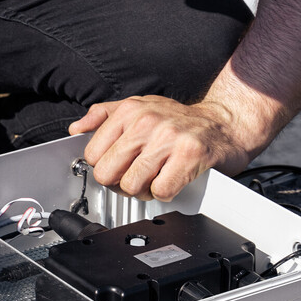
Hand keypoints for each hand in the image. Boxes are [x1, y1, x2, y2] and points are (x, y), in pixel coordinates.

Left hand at [68, 95, 251, 201]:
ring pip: (132, 185)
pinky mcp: (190, 155)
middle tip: (135, 178)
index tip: (117, 168)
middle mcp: (146, 121)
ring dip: (143, 191)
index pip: (92, 154)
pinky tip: (172, 181)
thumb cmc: (180, 120)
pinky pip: (161, 191)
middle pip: (108, 173)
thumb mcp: (139, 107)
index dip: (104, 167)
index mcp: (130, 111)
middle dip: (119, 182)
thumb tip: (76, 128)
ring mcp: (168, 138)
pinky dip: (165, 193)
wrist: (225, 123)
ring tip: (155, 179)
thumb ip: (103, 115)